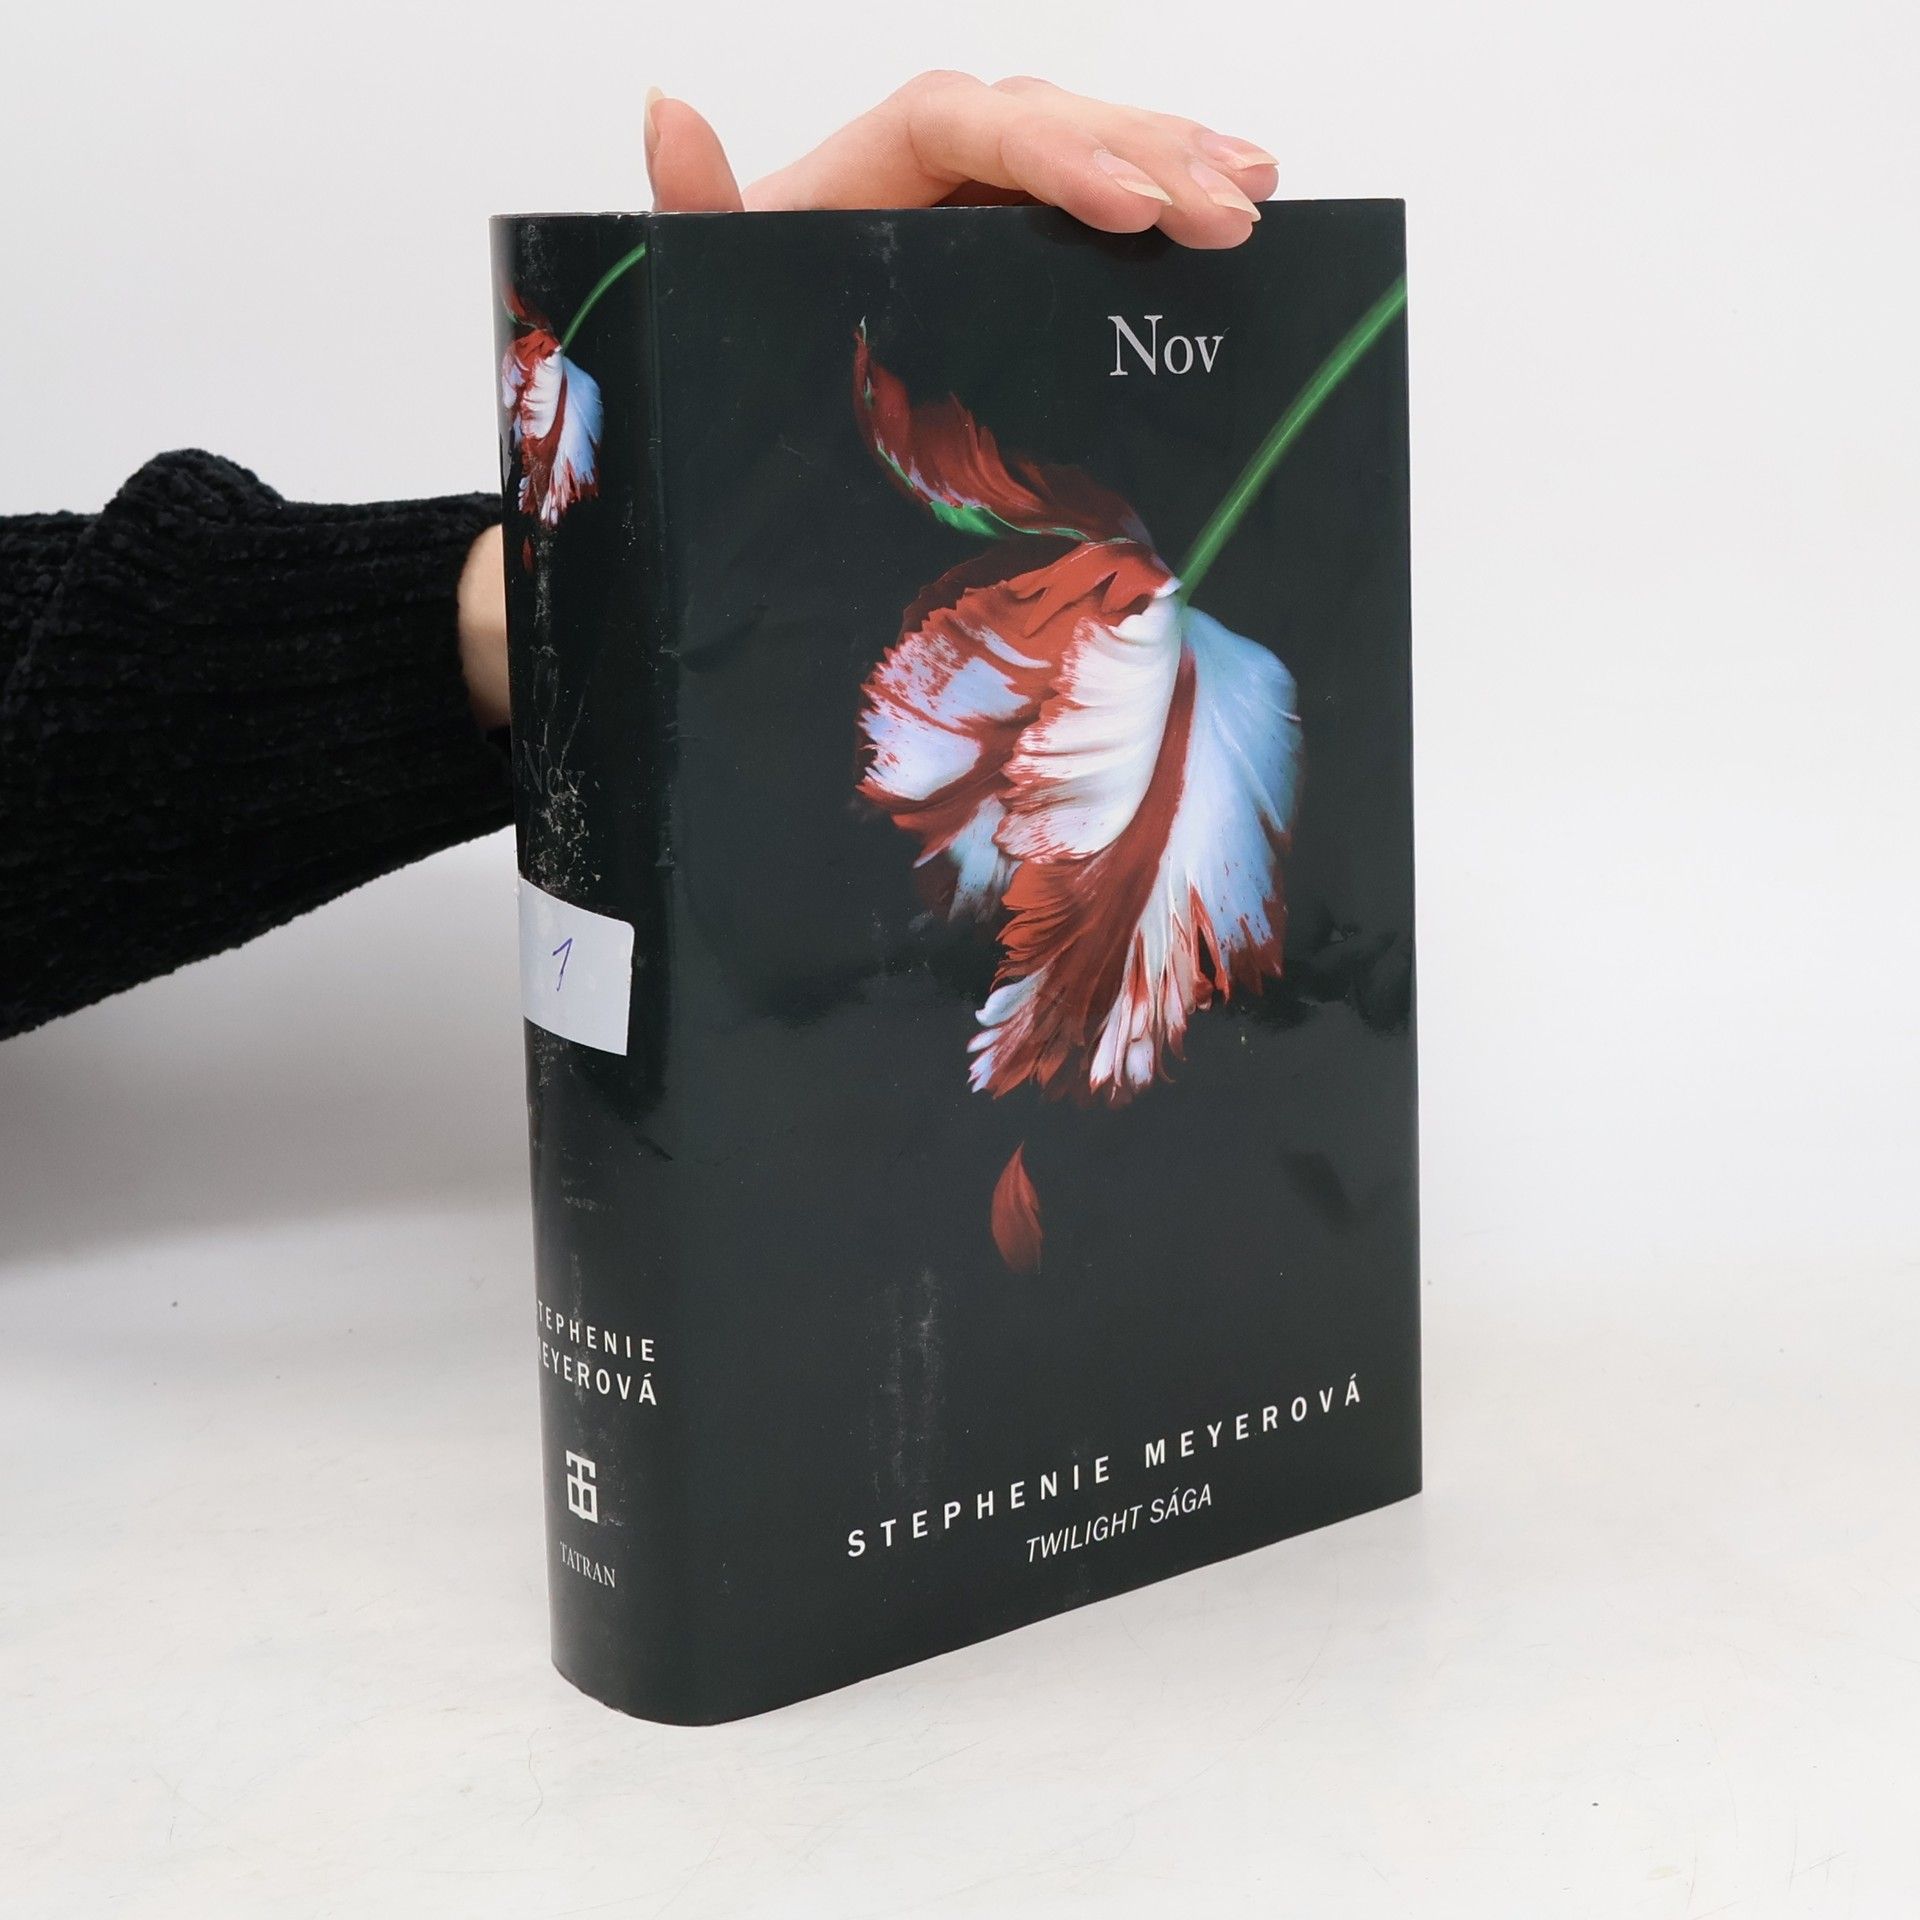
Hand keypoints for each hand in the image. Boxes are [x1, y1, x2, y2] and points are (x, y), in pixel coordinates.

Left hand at [467, 77, 1276, 728]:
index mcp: (871, 171)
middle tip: (1227, 213)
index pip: (968, 125)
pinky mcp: (1022, 254)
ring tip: (1255, 195)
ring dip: (1181, 163)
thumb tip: (666, 110)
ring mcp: (988, 210)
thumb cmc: (739, 347)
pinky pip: (1103, 211)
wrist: (754, 397)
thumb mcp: (716, 291)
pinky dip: (1170, 203)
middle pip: (1053, 125)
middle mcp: (939, 174)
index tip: (1125, 207)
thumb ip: (697, 211)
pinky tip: (1239, 208)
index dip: (1051, 151)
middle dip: (1147, 156)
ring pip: (1095, 151)